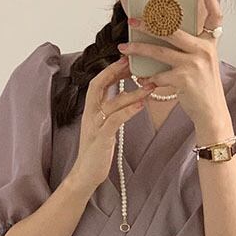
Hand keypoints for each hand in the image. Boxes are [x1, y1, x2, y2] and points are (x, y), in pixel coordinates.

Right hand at [70, 56, 153, 190]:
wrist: (85, 175)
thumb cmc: (97, 152)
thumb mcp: (104, 127)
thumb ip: (111, 112)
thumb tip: (124, 97)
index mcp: (90, 111)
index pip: (97, 82)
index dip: (111, 69)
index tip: (126, 60)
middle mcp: (90, 115)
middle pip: (98, 84)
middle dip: (116, 71)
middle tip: (135, 62)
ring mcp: (95, 126)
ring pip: (112, 102)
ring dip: (132, 92)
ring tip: (150, 85)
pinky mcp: (101, 139)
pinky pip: (115, 120)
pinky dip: (128, 110)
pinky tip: (142, 104)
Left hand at [117, 0, 232, 136]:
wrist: (211, 113)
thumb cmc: (203, 88)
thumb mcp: (202, 63)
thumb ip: (189, 47)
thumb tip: (163, 33)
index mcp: (210, 43)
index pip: (214, 14)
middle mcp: (204, 50)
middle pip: (173, 29)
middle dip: (149, 23)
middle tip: (133, 20)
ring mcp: (194, 64)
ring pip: (160, 51)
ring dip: (138, 48)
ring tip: (124, 47)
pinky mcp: (184, 79)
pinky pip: (158, 74)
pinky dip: (147, 77)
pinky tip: (140, 77)